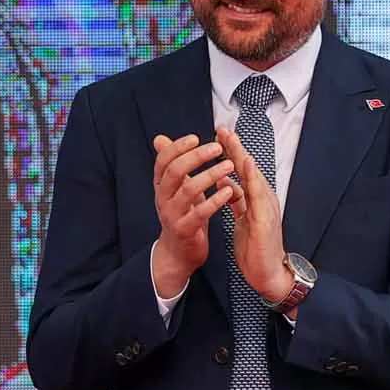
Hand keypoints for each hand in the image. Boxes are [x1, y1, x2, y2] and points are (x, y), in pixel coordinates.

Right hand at [150, 134, 237, 301]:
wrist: (178, 252)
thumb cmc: (182, 214)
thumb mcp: (175, 188)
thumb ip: (171, 164)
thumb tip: (159, 139)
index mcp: (161, 186)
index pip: (164, 161)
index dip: (177, 147)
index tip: (196, 138)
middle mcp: (163, 198)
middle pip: (175, 171)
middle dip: (196, 157)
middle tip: (217, 148)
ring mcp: (172, 215)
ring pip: (188, 190)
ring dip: (210, 175)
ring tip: (229, 165)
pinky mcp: (184, 230)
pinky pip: (200, 213)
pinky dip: (215, 200)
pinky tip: (228, 191)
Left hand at [218, 128, 293, 305]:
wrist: (267, 274)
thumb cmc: (255, 248)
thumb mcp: (242, 218)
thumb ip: (236, 198)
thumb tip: (224, 179)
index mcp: (255, 199)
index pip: (241, 171)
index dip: (231, 152)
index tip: (218, 135)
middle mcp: (263, 199)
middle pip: (247, 168)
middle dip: (235, 147)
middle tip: (222, 127)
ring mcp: (266, 207)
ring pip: (253, 176)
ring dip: (241, 156)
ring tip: (230, 138)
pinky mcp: (265, 219)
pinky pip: (258, 195)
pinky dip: (253, 177)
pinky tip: (247, 164)